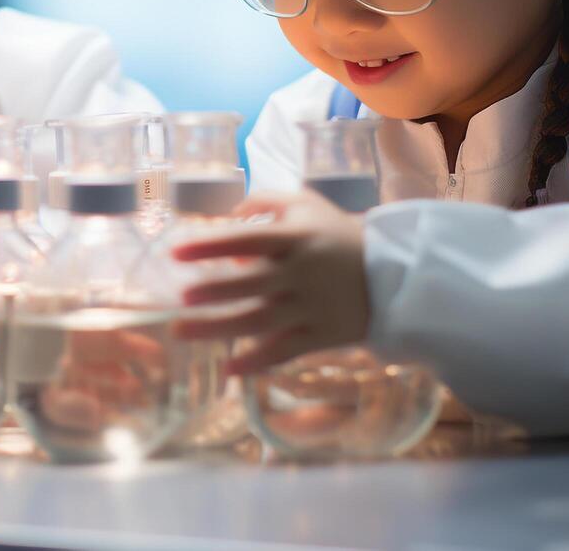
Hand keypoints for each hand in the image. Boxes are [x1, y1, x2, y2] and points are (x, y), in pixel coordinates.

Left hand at [170, 190, 369, 375]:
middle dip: (212, 292)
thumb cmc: (336, 234)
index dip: (210, 245)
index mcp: (297, 237)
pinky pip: (285, 351)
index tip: (174, 252)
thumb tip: (226, 216)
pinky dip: (256, 362)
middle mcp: (303, 272)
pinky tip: (228, 368)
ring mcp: (313, 307)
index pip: (247, 238)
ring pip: (259, 322)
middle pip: (250, 285)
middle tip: (178, 298)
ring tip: (180, 330)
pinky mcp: (323, 335)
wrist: (394, 272)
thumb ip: (265, 201)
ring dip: (217, 329)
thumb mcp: (306, 204)